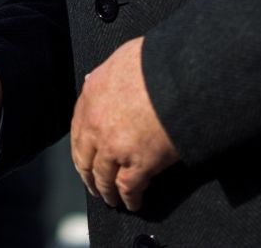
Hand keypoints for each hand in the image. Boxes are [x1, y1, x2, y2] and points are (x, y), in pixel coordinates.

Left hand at [71, 36, 179, 211]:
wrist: (182, 75)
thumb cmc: (158, 61)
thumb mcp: (124, 57)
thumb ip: (106, 73)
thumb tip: (94, 80)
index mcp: (92, 95)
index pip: (78, 128)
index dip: (81, 148)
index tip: (85, 158)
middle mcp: (96, 124)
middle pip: (85, 158)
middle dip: (89, 174)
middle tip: (93, 185)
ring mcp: (115, 147)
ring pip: (103, 177)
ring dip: (106, 190)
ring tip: (110, 199)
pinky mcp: (138, 165)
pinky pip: (128, 188)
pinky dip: (130, 199)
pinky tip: (132, 203)